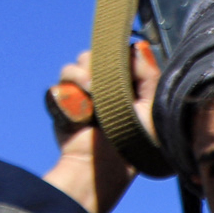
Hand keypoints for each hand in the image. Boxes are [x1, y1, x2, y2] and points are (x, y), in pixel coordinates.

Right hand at [41, 50, 155, 212]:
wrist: (101, 165)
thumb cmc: (132, 141)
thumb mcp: (150, 106)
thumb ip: (148, 75)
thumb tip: (136, 48)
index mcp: (127, 85)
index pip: (120, 54)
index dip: (118, 56)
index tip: (120, 66)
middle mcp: (104, 85)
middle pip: (96, 54)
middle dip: (99, 64)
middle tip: (104, 84)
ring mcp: (82, 92)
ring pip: (78, 63)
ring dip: (83, 76)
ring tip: (91, 95)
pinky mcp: (64, 99)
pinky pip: (63, 78)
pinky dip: (71, 85)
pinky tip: (82, 104)